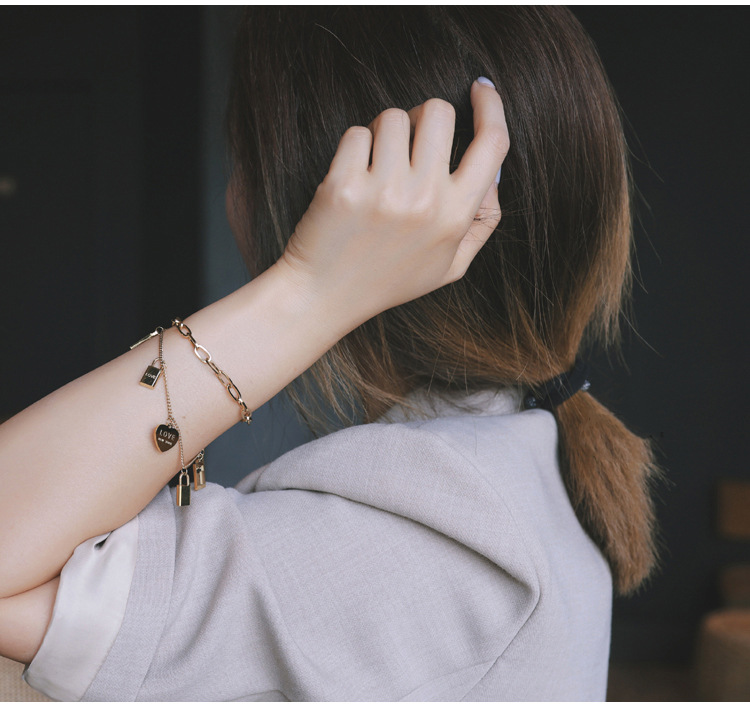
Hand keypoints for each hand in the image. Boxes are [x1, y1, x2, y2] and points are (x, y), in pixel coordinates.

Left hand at [273, 78, 508, 326]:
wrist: (324, 296)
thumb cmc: (387, 279)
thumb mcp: (449, 266)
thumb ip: (481, 222)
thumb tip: (494, 173)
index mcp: (456, 217)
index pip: (493, 144)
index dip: (491, 107)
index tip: (481, 89)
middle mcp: (425, 201)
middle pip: (438, 112)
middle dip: (422, 117)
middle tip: (406, 143)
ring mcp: (384, 192)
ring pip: (393, 117)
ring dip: (384, 133)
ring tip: (374, 168)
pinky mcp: (344, 185)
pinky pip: (356, 133)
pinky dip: (353, 149)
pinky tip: (350, 180)